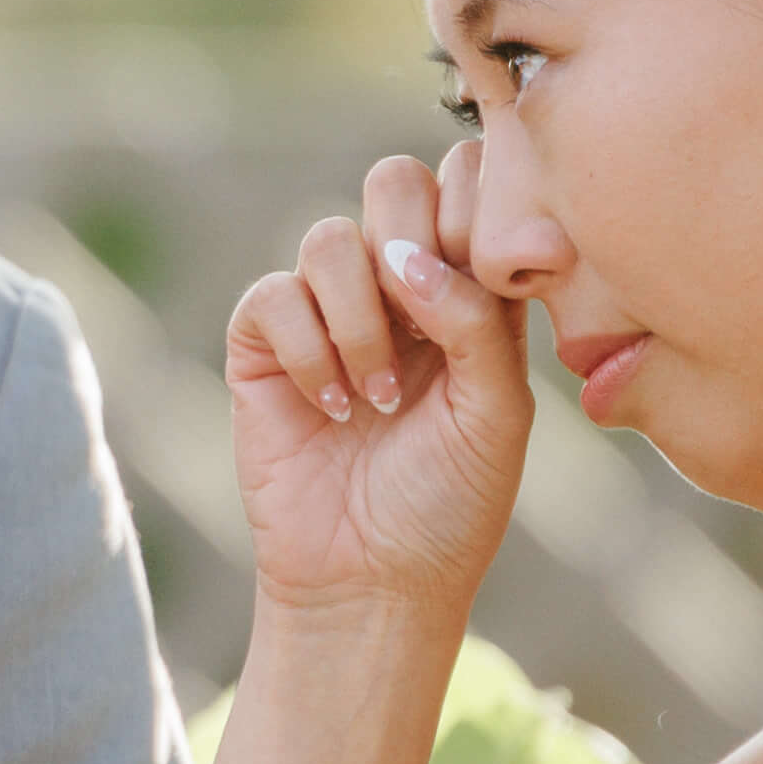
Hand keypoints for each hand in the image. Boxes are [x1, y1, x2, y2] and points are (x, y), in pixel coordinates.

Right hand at [224, 151, 531, 630]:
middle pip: (394, 181)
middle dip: (411, 245)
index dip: (475, 214)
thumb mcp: (498, 412)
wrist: (373, 581)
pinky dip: (308, 350)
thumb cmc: (451, 504)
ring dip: (361, 319)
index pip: (469, 184)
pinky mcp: (264, 343)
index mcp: (470, 289)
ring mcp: (327, 310)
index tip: (485, 286)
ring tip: (378, 398)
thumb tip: (405, 257)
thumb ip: (476, 319)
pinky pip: (275, 295)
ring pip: (330, 237)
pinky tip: (332, 407)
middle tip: (424, 326)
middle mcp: (398, 286)